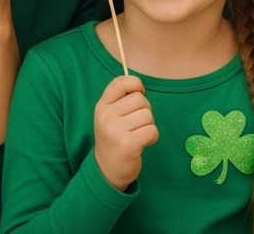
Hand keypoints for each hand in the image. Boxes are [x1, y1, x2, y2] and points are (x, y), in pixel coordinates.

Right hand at [93, 75, 158, 190]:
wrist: (106, 171)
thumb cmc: (113, 137)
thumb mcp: (109, 115)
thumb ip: (121, 98)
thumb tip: (139, 85)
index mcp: (102, 106)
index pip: (121, 82)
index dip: (135, 84)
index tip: (138, 93)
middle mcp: (106, 116)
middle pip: (140, 99)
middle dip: (144, 110)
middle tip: (135, 124)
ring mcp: (116, 131)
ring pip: (148, 115)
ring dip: (148, 125)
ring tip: (137, 134)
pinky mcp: (128, 145)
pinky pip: (152, 130)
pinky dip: (152, 137)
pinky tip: (143, 143)